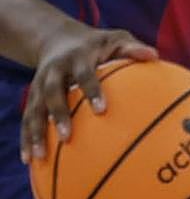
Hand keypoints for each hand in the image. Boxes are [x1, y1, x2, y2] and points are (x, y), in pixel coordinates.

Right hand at [21, 24, 157, 163]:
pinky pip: (28, 118)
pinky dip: (27, 138)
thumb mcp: (116, 39)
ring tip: (40, 157)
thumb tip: (154, 55)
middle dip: (59, 114)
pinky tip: (30, 159)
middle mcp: (55, 71)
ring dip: (35, 132)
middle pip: (53, 93)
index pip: (85, 75)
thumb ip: (132, 48)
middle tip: (67, 137)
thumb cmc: (98, 44)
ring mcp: (40, 84)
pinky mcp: (33, 97)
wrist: (59, 38)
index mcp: (78, 57)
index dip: (91, 91)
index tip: (101, 110)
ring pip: (35, 109)